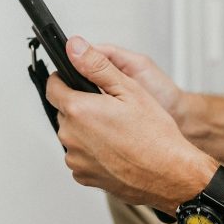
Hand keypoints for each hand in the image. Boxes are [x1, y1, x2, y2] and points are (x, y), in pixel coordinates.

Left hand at [46, 35, 215, 211]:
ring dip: (86, 129)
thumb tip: (73, 47)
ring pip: (73, 135)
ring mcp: (75, 159)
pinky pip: (80, 156)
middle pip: (64, 112)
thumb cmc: (154, 135)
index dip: (65, 80)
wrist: (170, 175)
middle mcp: (71, 136)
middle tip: (109, 108)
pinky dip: (92, 151)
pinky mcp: (83, 176)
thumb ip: (95, 65)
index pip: (53, 87)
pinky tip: (115, 149)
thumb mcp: (128, 88)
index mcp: (78, 110)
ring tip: (116, 130)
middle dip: (81, 106)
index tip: (77, 80)